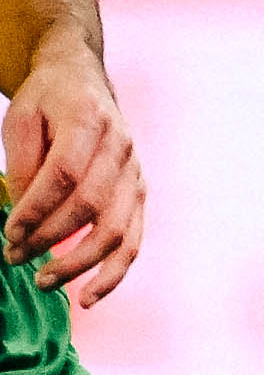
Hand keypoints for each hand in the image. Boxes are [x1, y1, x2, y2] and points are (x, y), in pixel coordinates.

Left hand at [4, 49, 140, 309]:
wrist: (83, 79)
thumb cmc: (47, 100)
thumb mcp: (20, 119)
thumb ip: (25, 164)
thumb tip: (25, 215)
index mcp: (89, 121)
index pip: (65, 174)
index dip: (36, 209)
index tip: (8, 233)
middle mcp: (121, 149)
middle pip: (92, 205)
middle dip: (50, 239)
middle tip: (13, 258)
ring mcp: (135, 173)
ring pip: (117, 229)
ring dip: (81, 263)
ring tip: (45, 282)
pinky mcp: (139, 193)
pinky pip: (134, 239)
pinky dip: (114, 272)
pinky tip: (90, 295)